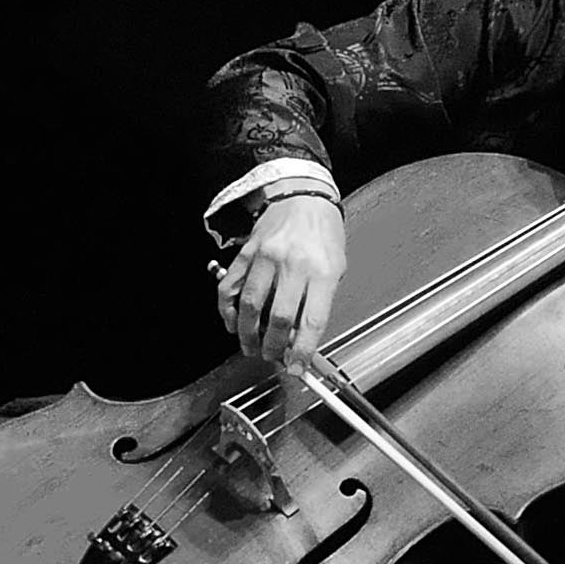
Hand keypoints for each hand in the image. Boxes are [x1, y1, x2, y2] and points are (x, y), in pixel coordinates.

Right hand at [215, 192, 345, 370]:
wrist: (303, 195)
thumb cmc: (323, 232)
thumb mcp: (335, 267)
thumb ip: (318, 302)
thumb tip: (301, 338)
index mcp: (322, 270)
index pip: (311, 321)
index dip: (302, 351)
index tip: (297, 368)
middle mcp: (293, 264)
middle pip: (280, 318)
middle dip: (273, 347)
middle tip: (272, 357)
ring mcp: (267, 257)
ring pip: (251, 306)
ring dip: (248, 334)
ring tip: (251, 347)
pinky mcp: (247, 253)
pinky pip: (231, 287)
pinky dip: (229, 310)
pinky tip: (233, 322)